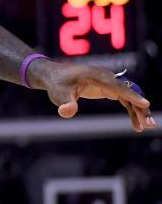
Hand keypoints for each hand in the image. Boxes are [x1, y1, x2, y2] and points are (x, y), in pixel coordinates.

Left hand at [37, 61, 154, 131]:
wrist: (54, 76)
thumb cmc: (57, 85)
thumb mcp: (58, 95)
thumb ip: (65, 104)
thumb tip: (67, 112)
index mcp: (96, 76)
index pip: (117, 86)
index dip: (131, 95)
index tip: (145, 104)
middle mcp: (106, 77)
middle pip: (128, 91)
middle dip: (140, 108)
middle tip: (149, 125)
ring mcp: (109, 82)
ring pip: (129, 96)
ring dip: (139, 111)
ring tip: (146, 127)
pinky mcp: (108, 88)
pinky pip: (124, 100)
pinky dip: (131, 111)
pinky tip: (136, 125)